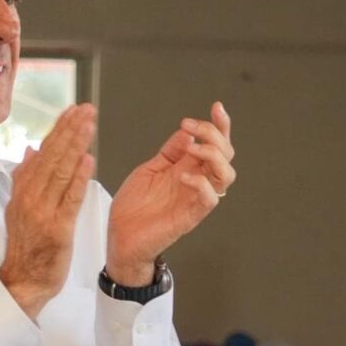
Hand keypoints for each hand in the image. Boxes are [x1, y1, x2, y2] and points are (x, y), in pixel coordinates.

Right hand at [0, 104, 95, 318]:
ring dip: (76, 145)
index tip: (73, 110)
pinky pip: (69, 198)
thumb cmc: (26, 246)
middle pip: (52, 156)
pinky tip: (88, 160)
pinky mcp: (57, 228)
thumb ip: (26, 178)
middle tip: (86, 109)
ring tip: (89, 124)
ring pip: (61, 171)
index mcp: (22, 189)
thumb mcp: (19, 207)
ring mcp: (42, 211)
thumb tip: (32, 150)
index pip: (43, 151)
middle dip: (70, 129)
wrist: (22, 281)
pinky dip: (79, 178)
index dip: (59, 129)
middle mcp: (30, 196)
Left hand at [107, 102, 233, 282]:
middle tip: (192, 127)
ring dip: (213, 155)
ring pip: (226, 175)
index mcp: (187, 168)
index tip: (216, 108)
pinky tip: (182, 176)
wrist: (120, 237)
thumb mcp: (150, 169)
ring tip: (192, 149)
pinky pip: (209, 199)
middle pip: (226, 155)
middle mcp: (196, 182)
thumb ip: (170, 151)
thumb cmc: (134, 208)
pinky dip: (200, 183)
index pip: (214, 144)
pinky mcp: (190, 216)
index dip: (219, 125)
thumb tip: (186, 132)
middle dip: (214, 134)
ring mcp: (195, 198)